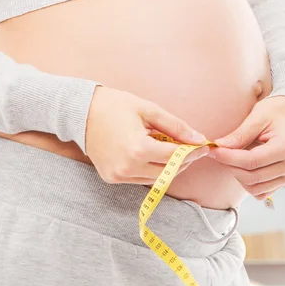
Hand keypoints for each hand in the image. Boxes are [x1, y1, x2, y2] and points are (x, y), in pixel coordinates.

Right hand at [85, 86, 209, 184]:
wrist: (79, 112)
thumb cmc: (115, 106)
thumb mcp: (149, 110)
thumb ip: (176, 127)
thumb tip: (198, 139)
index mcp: (138, 149)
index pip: (175, 156)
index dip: (194, 151)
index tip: (205, 145)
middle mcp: (128, 167)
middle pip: (169, 172)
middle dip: (184, 161)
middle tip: (193, 148)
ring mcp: (118, 176)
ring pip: (157, 179)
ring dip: (170, 167)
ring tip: (175, 149)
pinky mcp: (112, 178)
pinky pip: (141, 179)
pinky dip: (153, 170)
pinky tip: (156, 154)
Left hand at [208, 95, 284, 200]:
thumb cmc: (277, 112)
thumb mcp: (258, 117)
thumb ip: (239, 135)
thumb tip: (219, 147)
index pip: (252, 161)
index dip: (229, 158)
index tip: (214, 150)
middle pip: (252, 177)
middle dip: (230, 166)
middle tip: (219, 153)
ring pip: (255, 188)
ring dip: (238, 175)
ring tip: (234, 157)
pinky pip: (261, 191)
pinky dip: (248, 182)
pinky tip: (245, 166)